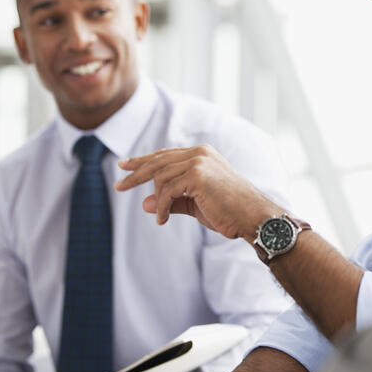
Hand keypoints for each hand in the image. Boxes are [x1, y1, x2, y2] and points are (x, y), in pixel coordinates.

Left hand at [115, 144, 283, 242]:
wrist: (253, 217)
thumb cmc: (229, 212)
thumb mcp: (196, 205)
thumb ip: (172, 201)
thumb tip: (143, 203)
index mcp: (202, 154)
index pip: (165, 155)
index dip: (143, 160)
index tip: (125, 166)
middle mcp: (200, 153)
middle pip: (158, 161)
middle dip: (136, 173)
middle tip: (119, 185)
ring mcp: (199, 161)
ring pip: (160, 177)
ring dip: (156, 201)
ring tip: (161, 217)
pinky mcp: (197, 175)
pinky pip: (166, 191)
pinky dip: (161, 207)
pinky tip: (162, 219)